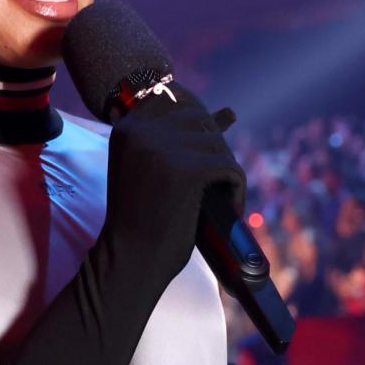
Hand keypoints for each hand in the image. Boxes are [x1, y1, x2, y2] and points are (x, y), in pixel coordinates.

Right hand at [105, 86, 245, 279]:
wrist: (130, 261)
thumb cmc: (143, 219)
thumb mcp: (152, 169)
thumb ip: (180, 139)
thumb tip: (230, 112)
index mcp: (128, 127)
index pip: (176, 102)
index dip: (196, 128)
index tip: (197, 160)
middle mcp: (142, 130)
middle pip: (201, 121)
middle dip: (214, 150)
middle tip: (215, 183)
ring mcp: (164, 148)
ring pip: (218, 145)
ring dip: (225, 172)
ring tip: (220, 200)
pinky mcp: (188, 170)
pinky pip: (230, 168)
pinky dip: (236, 191)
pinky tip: (230, 209)